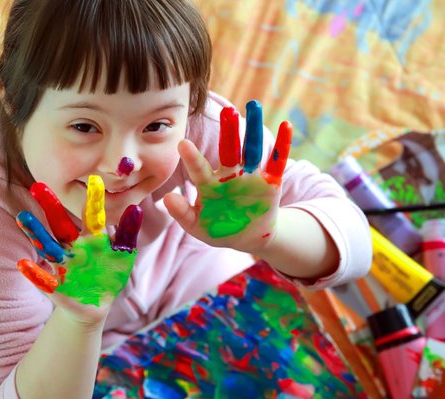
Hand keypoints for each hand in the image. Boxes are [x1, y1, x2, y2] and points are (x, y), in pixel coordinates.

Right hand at [15, 176, 142, 323]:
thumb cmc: (109, 275)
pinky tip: (23, 264)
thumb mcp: (123, 255)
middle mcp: (73, 247)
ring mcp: (63, 265)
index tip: (94, 179)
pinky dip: (34, 273)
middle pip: (60, 224)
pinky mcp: (56, 287)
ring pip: (47, 246)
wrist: (96, 305)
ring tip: (23, 217)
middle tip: (38, 186)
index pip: (91, 215)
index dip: (93, 199)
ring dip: (36, 232)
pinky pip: (43, 279)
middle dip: (50, 207)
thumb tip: (136, 208)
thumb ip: (127, 233)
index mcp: (91, 238)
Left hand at [164, 100, 291, 253]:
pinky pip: (277, 161)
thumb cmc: (218, 229)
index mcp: (209, 184)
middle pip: (228, 149)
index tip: (182, 143)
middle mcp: (229, 175)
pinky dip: (283, 144)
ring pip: (252, 149)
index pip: (199, 169)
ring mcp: (250, 176)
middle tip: (226, 111)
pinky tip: (286, 125)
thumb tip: (167, 198)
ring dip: (253, 129)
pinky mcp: (270, 181)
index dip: (192, 158)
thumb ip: (182, 213)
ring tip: (253, 106)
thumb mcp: (197, 226)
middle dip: (228, 131)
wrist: (247, 238)